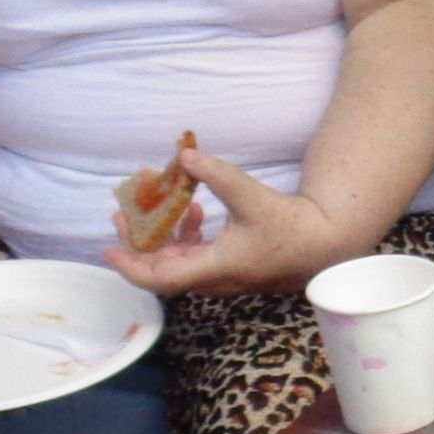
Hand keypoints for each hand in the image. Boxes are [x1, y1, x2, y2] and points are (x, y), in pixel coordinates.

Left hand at [98, 145, 347, 301]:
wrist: (324, 244)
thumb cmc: (290, 226)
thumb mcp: (252, 196)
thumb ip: (217, 175)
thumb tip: (184, 155)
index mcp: (214, 268)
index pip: (161, 278)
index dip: (130, 267)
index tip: (109, 250)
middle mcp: (213, 278)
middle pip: (162, 269)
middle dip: (138, 242)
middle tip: (123, 214)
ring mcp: (222, 275)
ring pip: (178, 262)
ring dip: (162, 237)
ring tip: (153, 207)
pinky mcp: (232, 267)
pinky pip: (197, 257)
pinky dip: (186, 236)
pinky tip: (194, 210)